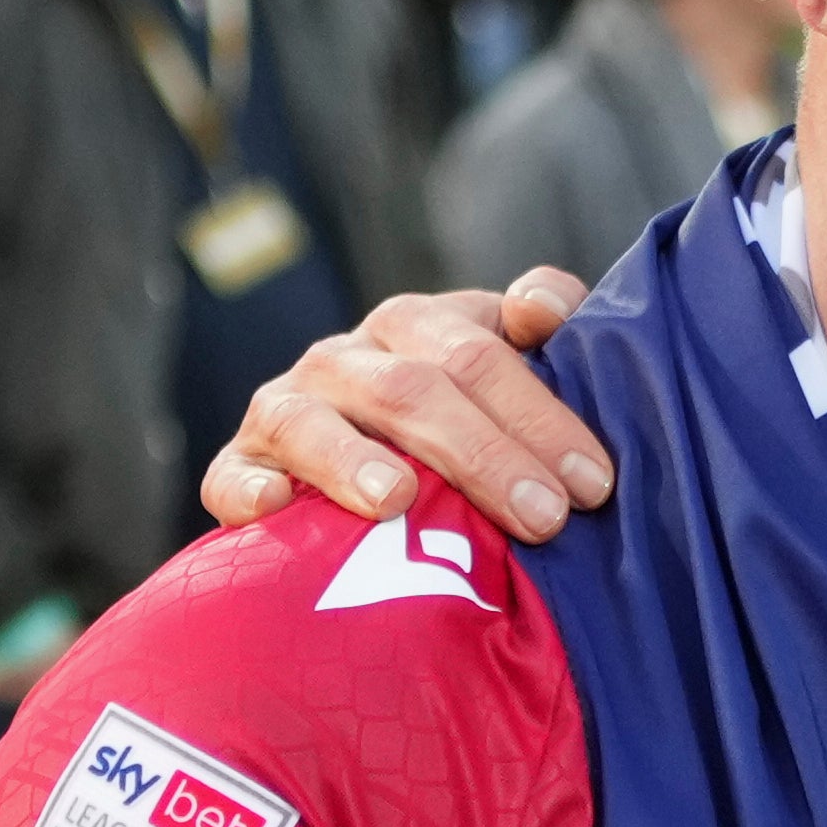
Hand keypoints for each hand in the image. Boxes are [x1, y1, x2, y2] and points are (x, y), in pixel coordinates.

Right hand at [198, 275, 608, 541]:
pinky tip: (275, 505)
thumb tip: (547, 308)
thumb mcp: (505, 382)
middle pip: (413, 390)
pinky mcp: (240, 466)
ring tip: (398, 499)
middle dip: (484, 454)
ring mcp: (288, 409)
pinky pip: (232, 474)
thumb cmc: (460, 437)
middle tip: (546, 518)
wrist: (351, 486)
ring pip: (313, 422)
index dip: (538, 410)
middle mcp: (350, 358)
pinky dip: (249, 488)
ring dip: (353, 460)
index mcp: (421, 328)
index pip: (479, 350)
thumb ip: (541, 344)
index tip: (594, 480)